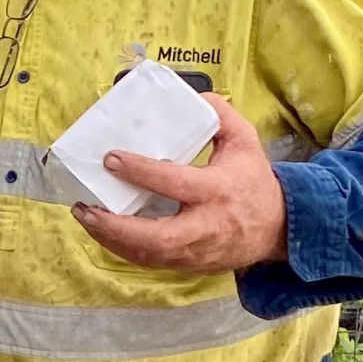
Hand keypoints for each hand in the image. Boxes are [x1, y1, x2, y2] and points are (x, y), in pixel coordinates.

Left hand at [73, 96, 286, 272]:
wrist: (277, 229)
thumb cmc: (254, 182)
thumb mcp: (246, 142)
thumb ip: (221, 116)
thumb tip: (192, 96)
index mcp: (219, 191)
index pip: (175, 183)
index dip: (141, 172)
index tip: (111, 159)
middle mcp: (206, 226)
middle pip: (158, 237)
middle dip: (116, 227)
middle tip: (86, 207)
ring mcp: (197, 251)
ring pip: (149, 255)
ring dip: (111, 240)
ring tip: (85, 217)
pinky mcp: (189, 265)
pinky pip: (150, 262)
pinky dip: (123, 249)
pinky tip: (103, 232)